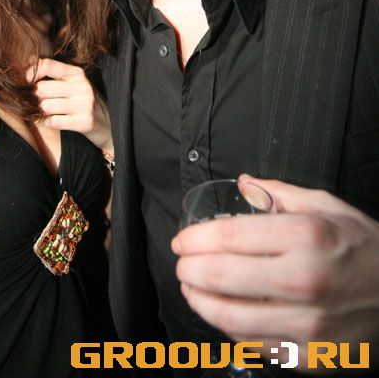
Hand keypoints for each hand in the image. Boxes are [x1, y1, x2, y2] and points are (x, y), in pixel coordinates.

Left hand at [27, 58, 112, 153]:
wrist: (107, 123)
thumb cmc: (83, 100)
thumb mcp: (72, 82)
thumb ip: (53, 71)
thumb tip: (31, 59)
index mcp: (77, 73)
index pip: (47, 65)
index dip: (32, 73)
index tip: (28, 81)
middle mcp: (81, 86)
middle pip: (42, 88)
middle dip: (36, 97)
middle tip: (40, 101)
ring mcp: (84, 104)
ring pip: (46, 106)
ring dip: (42, 111)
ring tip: (49, 111)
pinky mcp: (84, 122)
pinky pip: (53, 121)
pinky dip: (48, 122)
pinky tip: (55, 120)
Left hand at [172, 175, 378, 372]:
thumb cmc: (365, 248)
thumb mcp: (329, 207)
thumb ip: (280, 194)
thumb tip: (243, 184)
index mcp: (306, 236)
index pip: (230, 236)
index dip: (195, 238)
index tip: (182, 240)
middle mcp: (304, 280)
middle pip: (221, 276)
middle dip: (189, 269)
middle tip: (181, 264)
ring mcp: (308, 325)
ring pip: (230, 317)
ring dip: (200, 301)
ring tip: (191, 289)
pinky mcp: (312, 357)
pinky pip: (255, 345)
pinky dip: (231, 329)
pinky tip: (224, 314)